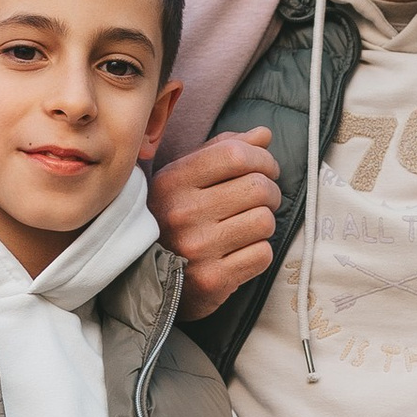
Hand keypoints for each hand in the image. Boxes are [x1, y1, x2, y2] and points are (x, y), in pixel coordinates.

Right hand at [155, 126, 282, 319]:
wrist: (146, 282)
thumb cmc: (171, 220)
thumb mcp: (183, 178)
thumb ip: (222, 151)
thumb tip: (263, 135)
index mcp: (172, 181)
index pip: (235, 155)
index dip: (262, 159)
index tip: (267, 169)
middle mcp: (181, 213)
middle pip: (257, 187)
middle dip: (270, 192)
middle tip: (262, 200)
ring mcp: (196, 249)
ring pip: (265, 221)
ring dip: (264, 224)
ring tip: (247, 227)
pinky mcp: (212, 280)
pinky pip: (262, 255)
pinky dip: (259, 253)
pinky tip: (240, 252)